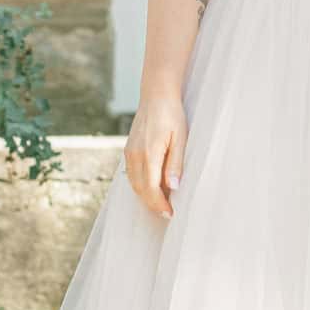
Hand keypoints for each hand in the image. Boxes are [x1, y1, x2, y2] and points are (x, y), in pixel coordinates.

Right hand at [124, 97, 188, 218]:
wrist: (157, 96)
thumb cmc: (172, 115)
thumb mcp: (181, 139)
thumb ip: (176, 164)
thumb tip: (173, 188)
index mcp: (149, 153)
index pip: (151, 188)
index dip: (159, 204)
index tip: (170, 214)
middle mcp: (135, 155)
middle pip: (140, 189)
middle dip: (152, 204)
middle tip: (166, 214)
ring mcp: (129, 152)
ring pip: (134, 183)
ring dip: (146, 196)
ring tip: (161, 204)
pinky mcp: (128, 150)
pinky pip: (132, 174)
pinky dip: (141, 185)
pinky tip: (153, 187)